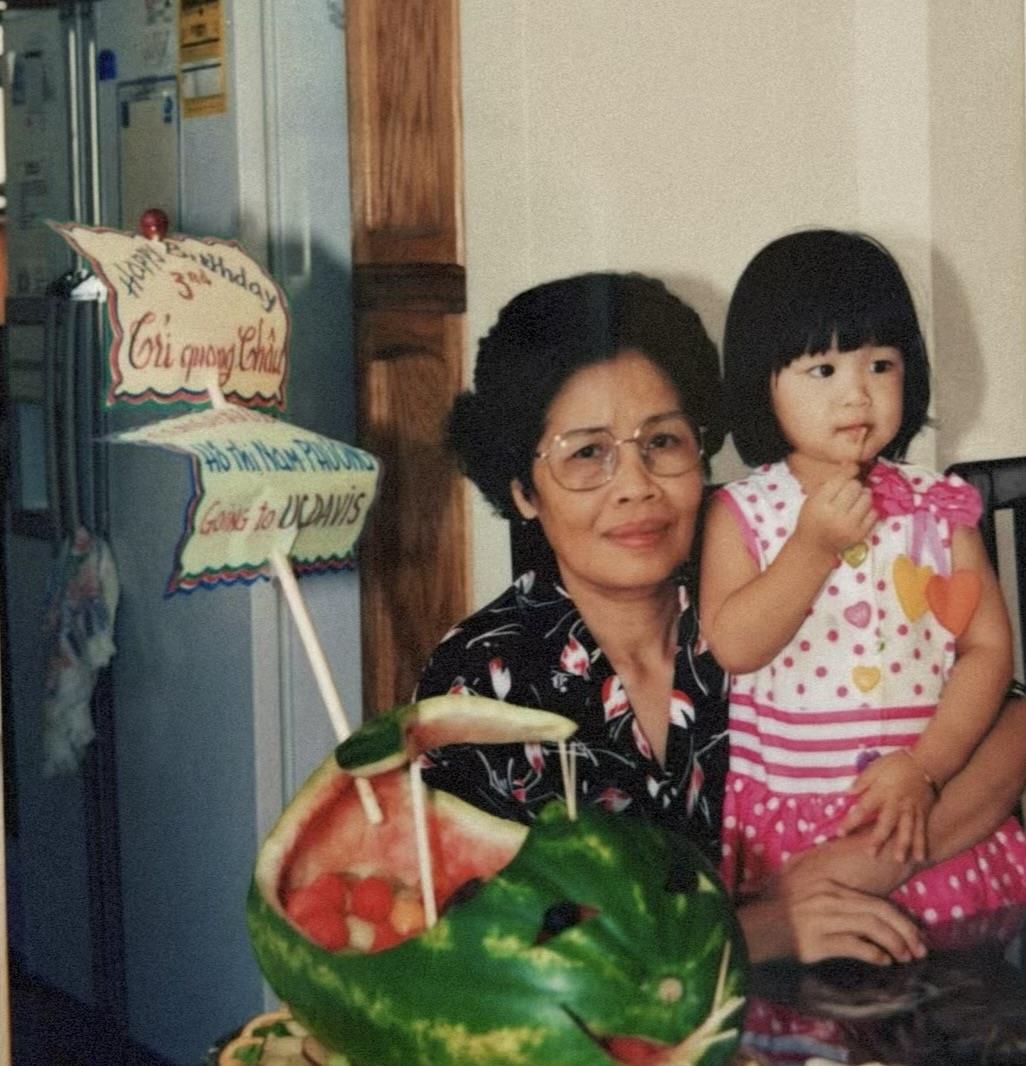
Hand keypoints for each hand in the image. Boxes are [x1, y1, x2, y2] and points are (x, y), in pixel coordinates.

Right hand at [771, 869, 926, 965]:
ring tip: (905, 957)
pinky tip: (883, 961)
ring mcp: (824, 917)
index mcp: (830, 886)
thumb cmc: (785, 914)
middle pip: (879, 912)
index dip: (901, 919)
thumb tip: (868, 914)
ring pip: (871, 926)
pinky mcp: (818, 939)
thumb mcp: (812, 897)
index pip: (876, 900)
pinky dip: (874, 953)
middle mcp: (829, 898)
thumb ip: (837, 899)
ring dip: (895, 944)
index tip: (916, 934)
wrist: (757, 928)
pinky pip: (855, 944)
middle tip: (920, 950)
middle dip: (906, 932)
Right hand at [793, 465, 876, 557]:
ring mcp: (849, 526)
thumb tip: (853, 464)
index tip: (852, 469)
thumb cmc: (812, 518)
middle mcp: (835, 515)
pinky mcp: (860, 534)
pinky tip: (860, 512)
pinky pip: (874, 513)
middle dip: (854, 486)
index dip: (849, 471)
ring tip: (855, 501)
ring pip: (867, 498)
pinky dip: (869, 509)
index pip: (840, 480)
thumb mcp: (813, 498)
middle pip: (855, 487)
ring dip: (863, 496)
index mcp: (819, 503)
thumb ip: (832, 482)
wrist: (814, 546)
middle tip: (849, 491)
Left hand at [840, 750, 936, 861]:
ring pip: (907, 829)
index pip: (863, 808)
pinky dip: (921, 843)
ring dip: (902, 845)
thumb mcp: (875, 767)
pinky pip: (922, 829)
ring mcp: (911, 809)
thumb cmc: (896, 764)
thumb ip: (862, 781)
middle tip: (870, 854)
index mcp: (881, 791)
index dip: (851, 821)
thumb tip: (847, 793)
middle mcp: (896, 803)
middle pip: (886, 823)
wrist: (925, 762)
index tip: (840, 833)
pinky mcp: (923, 813)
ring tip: (898, 860)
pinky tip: (920, 858)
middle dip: (878, 838)